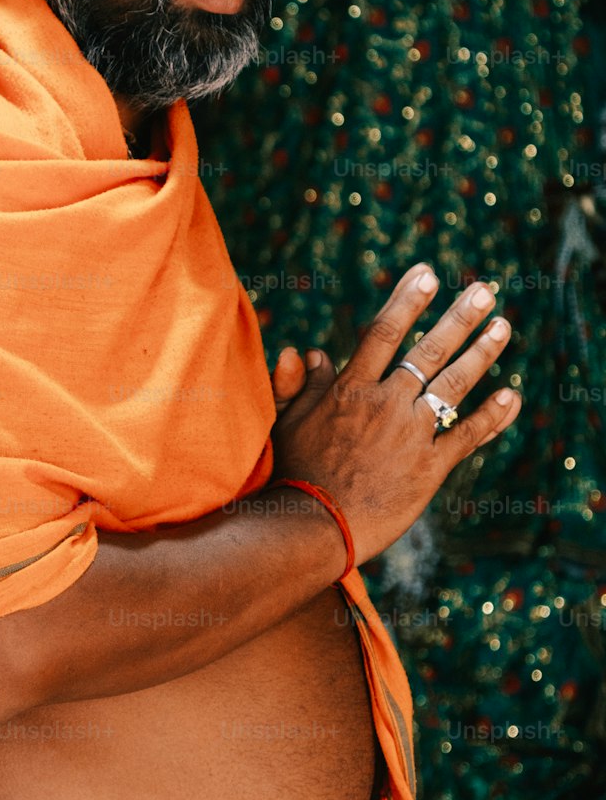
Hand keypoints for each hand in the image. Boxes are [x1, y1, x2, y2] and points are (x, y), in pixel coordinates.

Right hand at [269, 263, 521, 567]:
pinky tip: (512, 395)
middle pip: (428, 351)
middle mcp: (385, 404)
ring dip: (482, 354)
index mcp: (350, 387)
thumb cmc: (293, 472)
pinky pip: (466, 435)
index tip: (428, 273)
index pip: (383, 332)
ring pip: (453, 386)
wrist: (312, 526)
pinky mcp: (429, 468)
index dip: (407, 300)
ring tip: (504, 327)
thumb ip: (297, 383)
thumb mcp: (287, 420)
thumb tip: (305, 350)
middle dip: (459, 318)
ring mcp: (410, 435)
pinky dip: (491, 416)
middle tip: (485, 290)